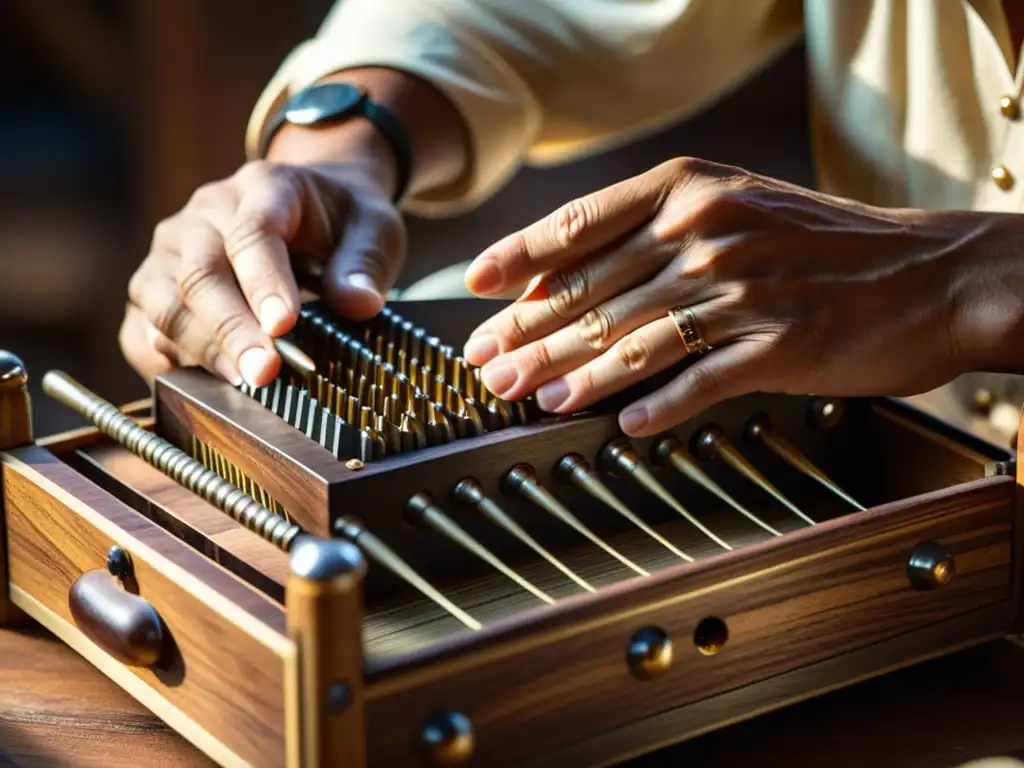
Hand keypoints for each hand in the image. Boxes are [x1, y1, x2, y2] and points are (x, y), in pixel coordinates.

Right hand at [120, 154, 403, 387]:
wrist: (308, 209)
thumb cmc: (341, 221)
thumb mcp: (374, 227)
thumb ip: (367, 261)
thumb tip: (358, 303)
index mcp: (261, 188)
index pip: (253, 232)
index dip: (265, 281)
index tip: (284, 324)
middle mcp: (204, 215)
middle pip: (200, 272)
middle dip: (231, 328)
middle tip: (264, 372)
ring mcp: (171, 252)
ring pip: (165, 302)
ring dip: (201, 348)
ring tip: (241, 383)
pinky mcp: (155, 288)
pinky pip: (143, 330)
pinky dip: (167, 360)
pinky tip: (205, 386)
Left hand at [460, 157, 998, 436]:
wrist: (928, 272)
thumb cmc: (821, 243)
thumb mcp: (736, 207)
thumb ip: (655, 234)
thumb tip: (572, 279)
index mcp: (687, 191)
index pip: (578, 225)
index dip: (517, 258)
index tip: (474, 290)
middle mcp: (705, 231)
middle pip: (592, 291)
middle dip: (528, 334)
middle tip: (486, 367)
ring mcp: (742, 287)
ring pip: (632, 339)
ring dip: (573, 376)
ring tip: (531, 399)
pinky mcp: (778, 342)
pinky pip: (699, 379)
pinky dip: (656, 405)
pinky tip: (622, 426)